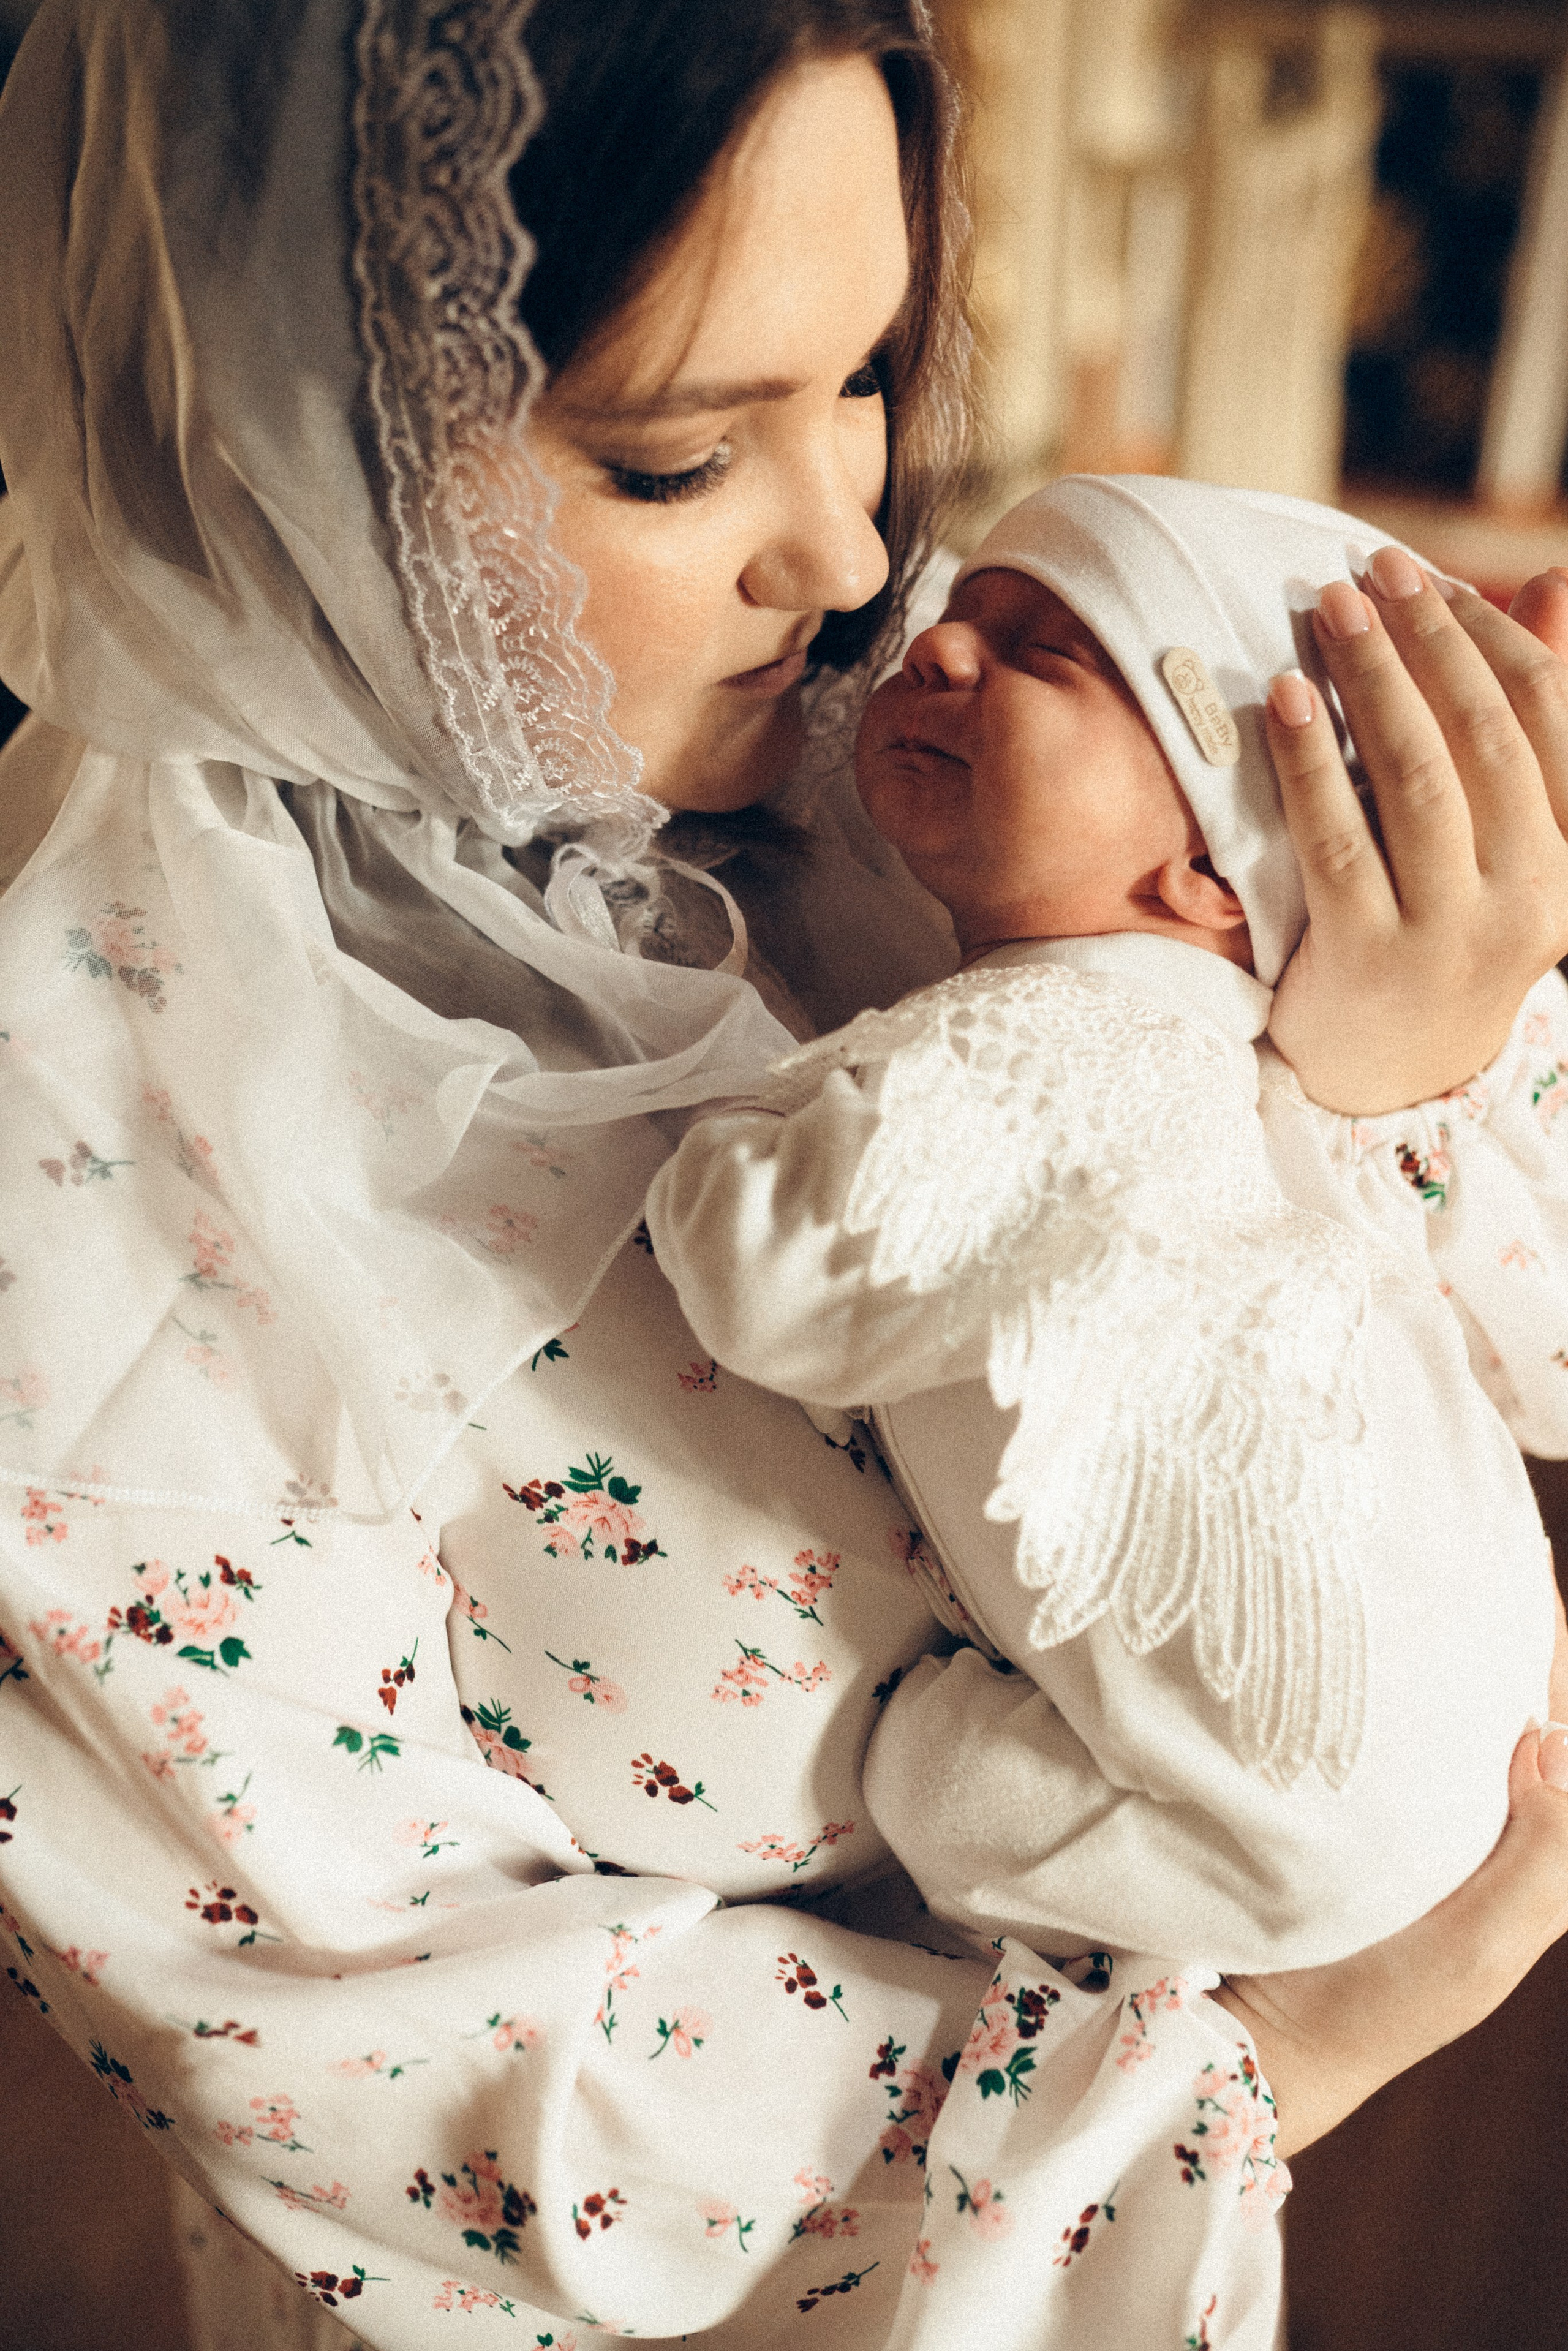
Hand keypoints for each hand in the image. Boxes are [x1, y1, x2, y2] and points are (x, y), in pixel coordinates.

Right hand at [1214, 1580, 1567, 2158]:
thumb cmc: (1381, 2002)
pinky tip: (1372, 1633)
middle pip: (1516, 1705)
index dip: (1548, 1648)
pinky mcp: (1366, 1808)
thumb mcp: (1484, 1945)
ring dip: (1449, 1645)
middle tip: (1473, 1541)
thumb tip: (1551, 1737)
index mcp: (1537, 1850)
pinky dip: (1396, 1677)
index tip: (1521, 1564)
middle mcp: (1488, 1819)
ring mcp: (1424, 1813)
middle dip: (1505, 1630)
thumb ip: (1543, 1857)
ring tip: (1428, 1564)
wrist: (1269, 2034)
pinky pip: (1400, 1728)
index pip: (1559, 1726)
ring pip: (1456, 1709)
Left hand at [1264, 550, 1567, 1114]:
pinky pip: (1337, 838)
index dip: (1489, 636)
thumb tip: (1548, 580)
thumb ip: (1518, 725)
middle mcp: (1528, 898)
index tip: (1432, 579)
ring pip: (1415, 781)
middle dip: (1426, 642)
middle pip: (1481, 737)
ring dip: (1371, 682)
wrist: (1390, 1071)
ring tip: (1328, 611)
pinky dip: (1310, 759)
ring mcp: (1450, 935)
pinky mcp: (1369, 960)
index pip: (1545, 717)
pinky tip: (1285, 698)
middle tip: (1371, 570)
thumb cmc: (1438, 929)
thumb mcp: (1496, 838)